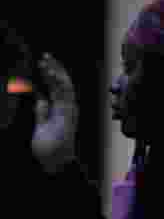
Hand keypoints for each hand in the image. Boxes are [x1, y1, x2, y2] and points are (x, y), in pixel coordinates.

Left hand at [32, 53, 77, 173]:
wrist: (55, 162)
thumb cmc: (48, 147)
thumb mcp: (40, 126)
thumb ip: (41, 112)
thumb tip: (40, 98)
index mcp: (60, 108)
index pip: (56, 86)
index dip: (50, 74)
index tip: (43, 63)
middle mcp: (67, 106)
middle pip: (62, 82)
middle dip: (54, 68)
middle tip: (45, 56)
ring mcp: (68, 108)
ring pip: (64, 84)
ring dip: (55, 72)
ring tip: (46, 62)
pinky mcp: (67, 112)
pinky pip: (64, 93)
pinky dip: (58, 82)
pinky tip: (51, 74)